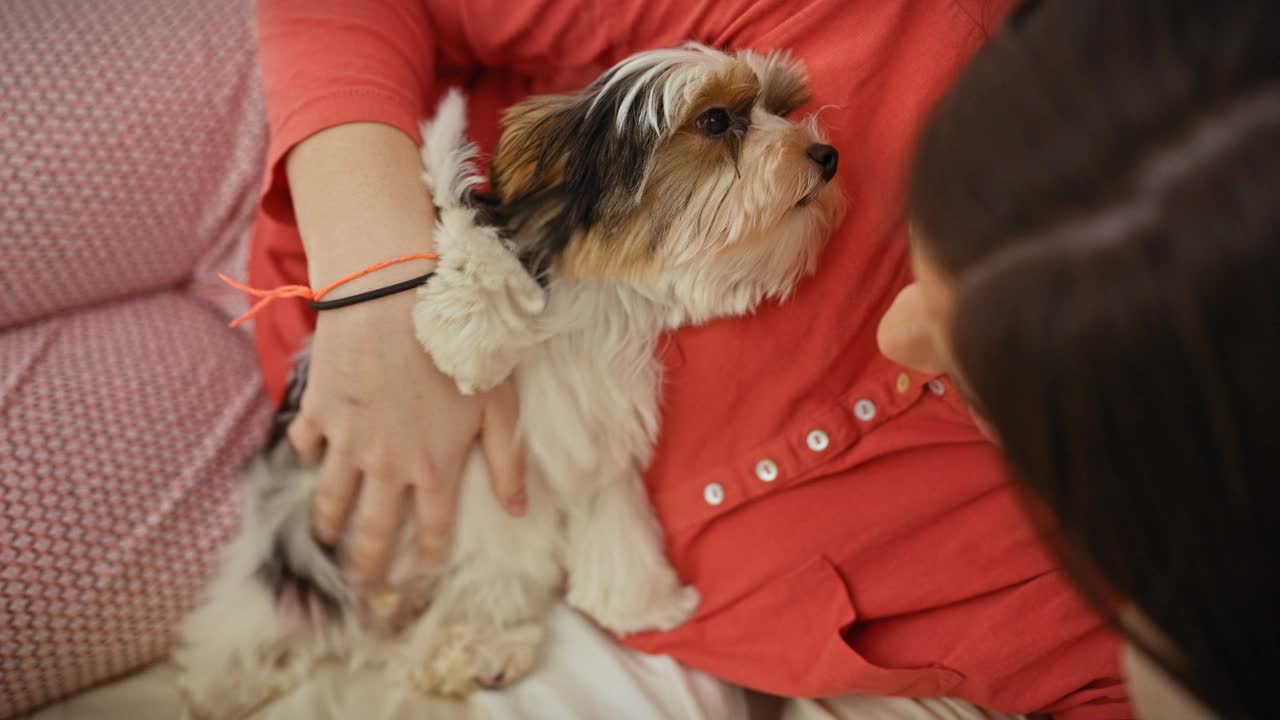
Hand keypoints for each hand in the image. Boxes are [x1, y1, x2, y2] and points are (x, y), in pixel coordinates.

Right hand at [288, 290, 527, 587]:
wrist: (393, 295)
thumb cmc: (456, 343)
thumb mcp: (498, 402)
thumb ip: (508, 459)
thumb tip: (519, 509)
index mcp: (434, 468)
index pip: (431, 527)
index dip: (427, 552)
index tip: (422, 570)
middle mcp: (386, 466)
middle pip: (372, 528)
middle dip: (367, 562)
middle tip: (363, 584)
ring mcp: (347, 441)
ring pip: (332, 497)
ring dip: (329, 522)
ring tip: (327, 537)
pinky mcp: (318, 411)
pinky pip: (307, 446)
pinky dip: (309, 456)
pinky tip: (311, 460)